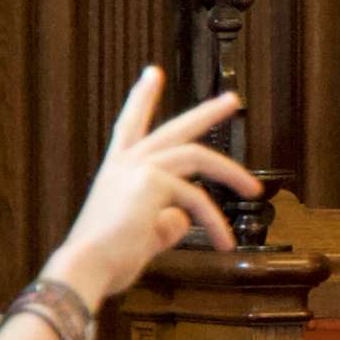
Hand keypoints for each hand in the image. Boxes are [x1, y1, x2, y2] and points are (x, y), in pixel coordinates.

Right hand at [41, 67, 259, 308]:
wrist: (85, 268)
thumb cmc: (107, 259)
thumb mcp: (141, 236)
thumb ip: (164, 224)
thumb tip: (184, 218)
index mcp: (117, 170)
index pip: (130, 125)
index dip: (142, 97)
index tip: (153, 72)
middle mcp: (125, 162)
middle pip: (174, 127)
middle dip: (207, 112)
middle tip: (232, 99)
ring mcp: (138, 167)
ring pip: (197, 155)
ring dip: (230, 172)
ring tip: (253, 189)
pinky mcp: (152, 182)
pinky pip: (196, 199)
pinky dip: (214, 223)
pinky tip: (223, 243)